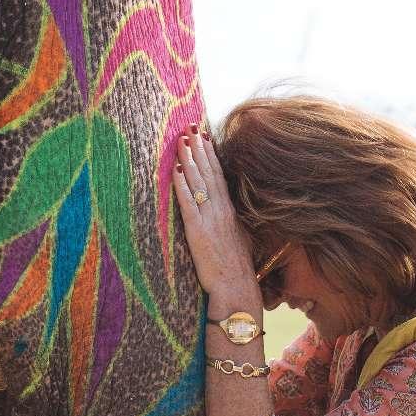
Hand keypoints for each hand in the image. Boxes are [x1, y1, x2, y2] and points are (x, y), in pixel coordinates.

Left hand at [172, 124, 260, 301]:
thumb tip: (224, 213)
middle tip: (191, 127)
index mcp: (230, 211)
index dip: (211, 155)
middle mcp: (221, 210)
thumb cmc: (236, 269)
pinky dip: (183, 185)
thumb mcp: (238, 239)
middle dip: (199, 148)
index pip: (220, 175)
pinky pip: (189, 203)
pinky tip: (177, 170)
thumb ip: (230, 223)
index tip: (204, 136)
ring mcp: (210, 219)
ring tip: (182, 140)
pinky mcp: (198, 231)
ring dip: (190, 159)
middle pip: (209, 172)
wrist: (236, 288)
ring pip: (199, 182)